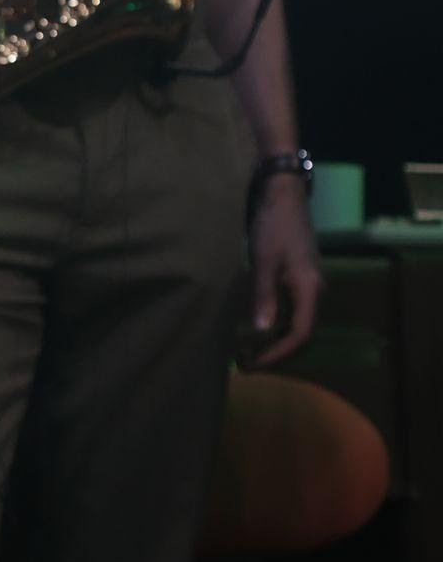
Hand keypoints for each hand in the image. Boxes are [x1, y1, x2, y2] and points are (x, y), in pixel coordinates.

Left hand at [245, 176, 321, 366]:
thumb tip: (261, 330)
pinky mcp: (300, 281)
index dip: (279, 353)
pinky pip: (293, 312)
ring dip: (275, 341)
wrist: (284, 197)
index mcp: (311, 289)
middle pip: (302, 334)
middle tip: (246, 365)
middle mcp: (315, 291)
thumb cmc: (273, 225)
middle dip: (276, 352)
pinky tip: (255, 331)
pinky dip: (276, 326)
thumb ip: (263, 295)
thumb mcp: (264, 260)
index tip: (255, 363)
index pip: (301, 333)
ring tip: (247, 353)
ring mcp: (309, 287)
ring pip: (298, 325)